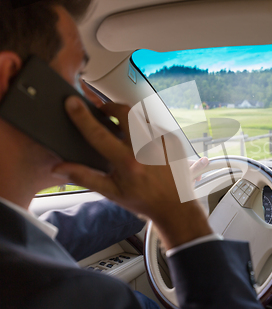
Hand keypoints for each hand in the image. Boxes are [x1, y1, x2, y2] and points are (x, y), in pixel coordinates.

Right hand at [52, 96, 212, 249]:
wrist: (175, 206)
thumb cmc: (143, 200)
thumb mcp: (111, 192)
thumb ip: (84, 177)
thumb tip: (58, 168)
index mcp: (128, 162)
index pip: (99, 134)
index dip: (82, 117)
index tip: (72, 103)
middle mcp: (146, 148)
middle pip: (124, 112)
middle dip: (109, 106)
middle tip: (102, 112)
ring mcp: (162, 142)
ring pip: (140, 117)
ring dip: (128, 119)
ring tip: (122, 130)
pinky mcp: (172, 139)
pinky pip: (153, 126)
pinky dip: (144, 130)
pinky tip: (143, 145)